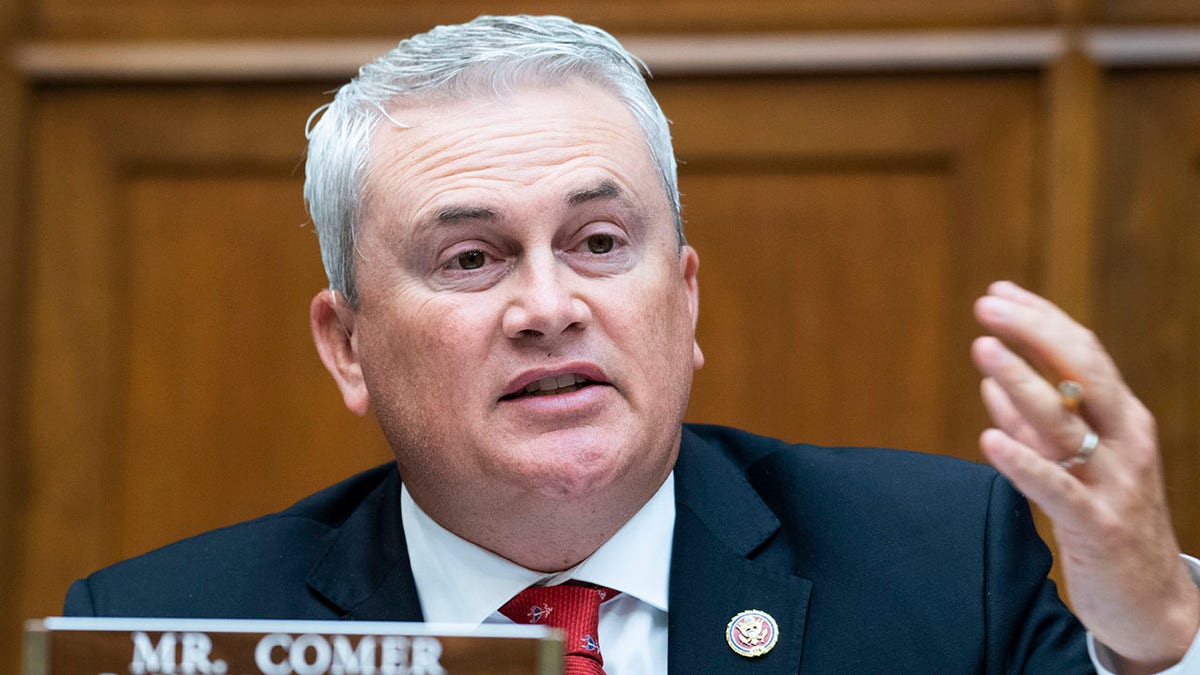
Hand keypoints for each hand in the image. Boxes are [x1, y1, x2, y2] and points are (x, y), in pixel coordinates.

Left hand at [971, 281, 1198, 672]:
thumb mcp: (1077, 464)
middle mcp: (1127, 442)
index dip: (1041, 319)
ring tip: (982, 348)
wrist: (1155, 604)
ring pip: (1066, 422)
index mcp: (1125, 421)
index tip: (998, 292)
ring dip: (1020, 380)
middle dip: (1033, 331)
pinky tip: (988, 437)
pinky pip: (1056, 488)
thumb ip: (1037, 426)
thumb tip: (993, 383)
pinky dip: (1022, 460)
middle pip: (1084, 371)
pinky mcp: (1098, 527)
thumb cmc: (1109, 524)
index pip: (1084, 353)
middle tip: (986, 305)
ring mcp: (1115, 484)